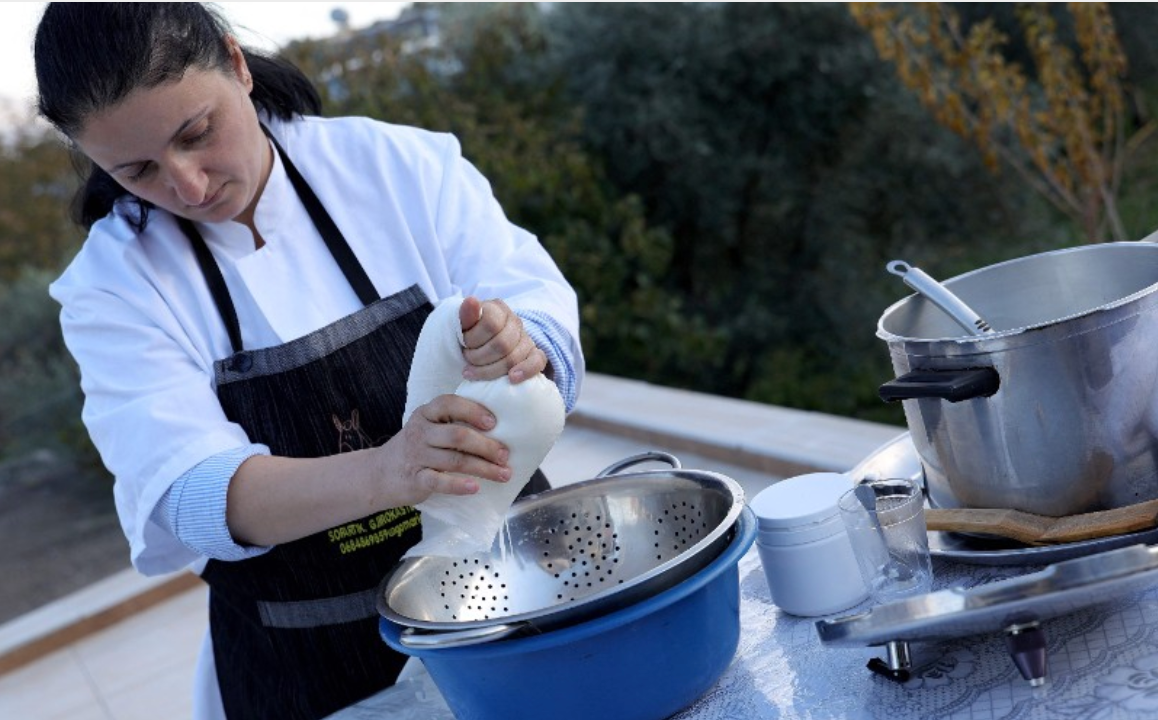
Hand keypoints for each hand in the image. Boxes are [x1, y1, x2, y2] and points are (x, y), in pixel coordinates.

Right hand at [379, 393, 511, 504]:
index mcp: (426, 414)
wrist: (379, 474)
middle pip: (458, 435)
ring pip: (454, 460)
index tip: (494, 423)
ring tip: (503, 474)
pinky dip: (458, 485)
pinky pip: (438, 481)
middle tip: (504, 455)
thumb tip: (497, 430)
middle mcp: (420, 431)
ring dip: (483, 468)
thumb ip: (452, 424)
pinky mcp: (415, 479)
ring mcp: (416, 455)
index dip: (473, 411)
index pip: (449, 404)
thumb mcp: (428, 429)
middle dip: (486, 445)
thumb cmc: (416, 448)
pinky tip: (475, 487)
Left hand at [458, 296, 546, 382]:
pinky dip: (525, 371)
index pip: (490, 324)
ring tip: (474, 372)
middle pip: (502, 344)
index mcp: (497, 308)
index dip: (473, 339)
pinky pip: (537, 362)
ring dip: (490, 370)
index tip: (462, 345)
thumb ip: (465, 314)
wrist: (475, 349)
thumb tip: (471, 301)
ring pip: (514, 357)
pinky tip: (511, 378)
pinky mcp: (535, 354)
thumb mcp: (460, 325)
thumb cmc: (466, 336)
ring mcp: (526, 338)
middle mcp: (515, 320)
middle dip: (479, 357)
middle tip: (466, 360)